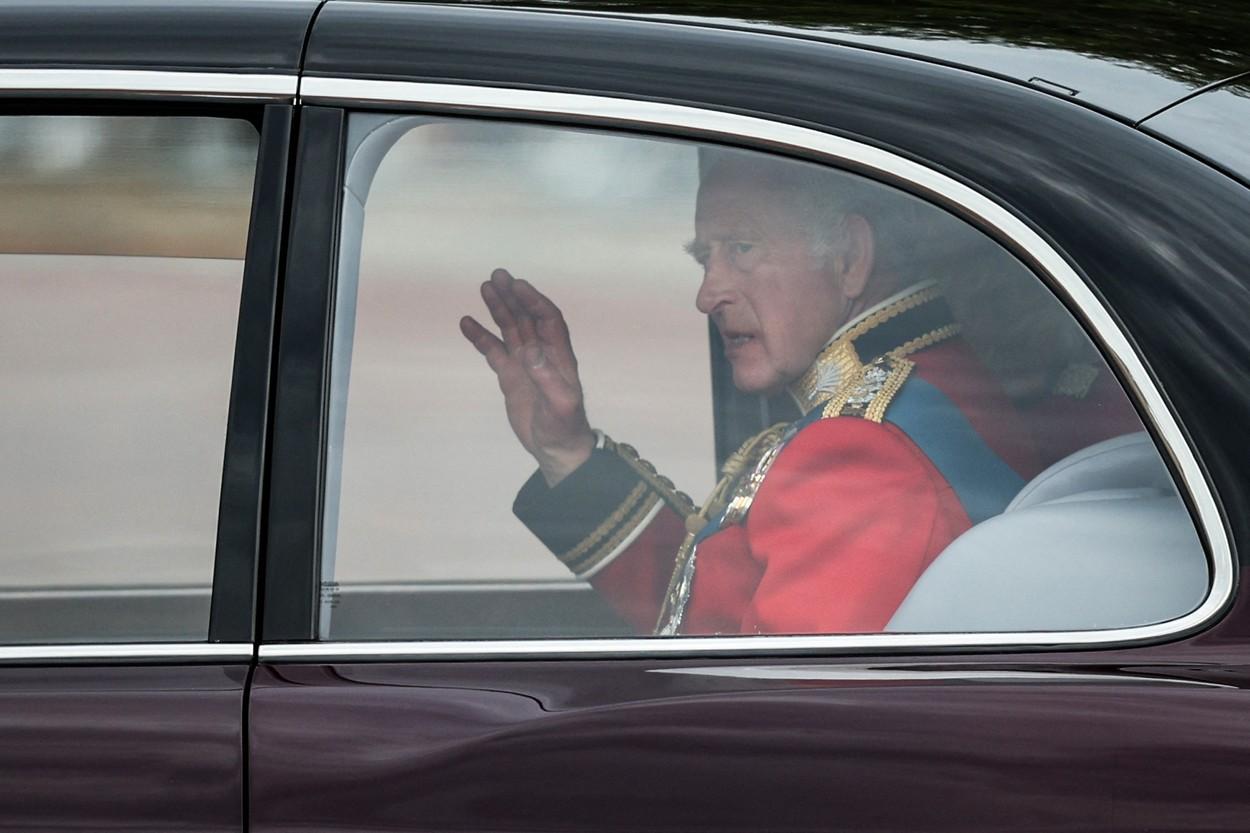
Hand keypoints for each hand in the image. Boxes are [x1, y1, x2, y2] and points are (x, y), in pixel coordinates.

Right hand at [460, 268, 594, 485]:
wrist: (555, 448)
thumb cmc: (565, 426)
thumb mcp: (560, 404)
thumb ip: (547, 377)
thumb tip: (531, 350)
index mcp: (559, 355)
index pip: (547, 319)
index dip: (534, 300)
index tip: (517, 285)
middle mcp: (541, 353)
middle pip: (526, 317)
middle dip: (513, 296)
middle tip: (496, 276)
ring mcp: (524, 363)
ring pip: (510, 329)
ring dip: (498, 309)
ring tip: (484, 288)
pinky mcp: (509, 376)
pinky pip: (493, 350)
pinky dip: (481, 336)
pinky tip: (467, 322)